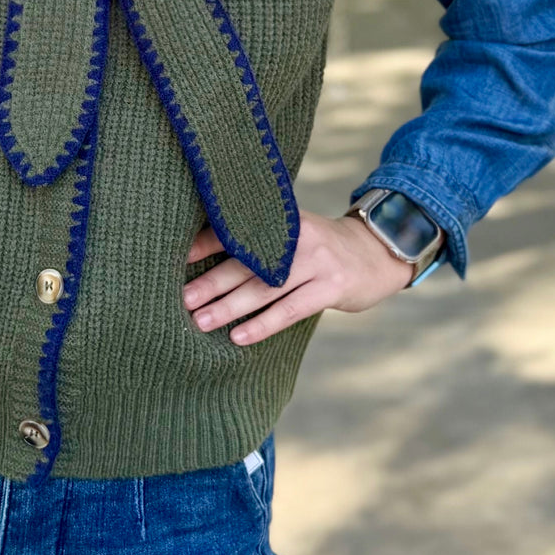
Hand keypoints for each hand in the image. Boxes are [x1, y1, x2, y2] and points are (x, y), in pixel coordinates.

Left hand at [182, 208, 413, 344]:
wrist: (377, 252)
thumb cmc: (321, 247)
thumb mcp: (294, 232)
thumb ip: (261, 239)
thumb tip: (208, 253)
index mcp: (283, 218)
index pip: (238, 230)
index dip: (206, 244)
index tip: (178, 260)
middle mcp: (298, 236)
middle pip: (247, 262)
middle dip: (211, 282)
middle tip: (182, 299)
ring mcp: (317, 261)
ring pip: (264, 288)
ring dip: (229, 307)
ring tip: (200, 321)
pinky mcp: (332, 287)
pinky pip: (291, 309)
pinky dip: (263, 324)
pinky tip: (239, 336)